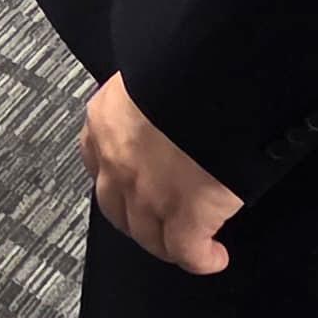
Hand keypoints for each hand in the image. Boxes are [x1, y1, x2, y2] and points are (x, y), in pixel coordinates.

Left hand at [83, 74, 242, 273]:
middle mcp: (116, 159)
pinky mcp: (185, 213)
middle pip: (117, 207)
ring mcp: (146, 191)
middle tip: (162, 220)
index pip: (98, 160)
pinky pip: (186, 251)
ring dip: (167, 242)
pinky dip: (201, 258)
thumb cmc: (194, 59)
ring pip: (148, 235)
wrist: (219, 70)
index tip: (135, 183)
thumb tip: (172, 102)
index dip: (119, 178)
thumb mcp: (157, 69)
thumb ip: (152, 94)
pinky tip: (214, 257)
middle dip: (137, 218)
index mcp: (106, 118)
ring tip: (188, 243)